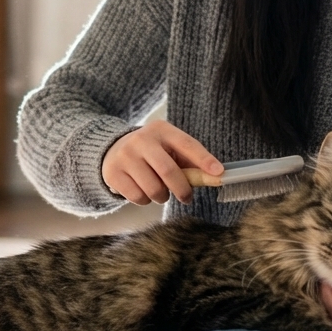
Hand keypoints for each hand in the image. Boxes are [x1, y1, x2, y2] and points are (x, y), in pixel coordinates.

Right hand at [102, 121, 223, 205]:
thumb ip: (190, 162)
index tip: (219, 173)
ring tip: (160, 191)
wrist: (113, 151)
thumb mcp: (169, 149)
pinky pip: (138, 197)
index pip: (186, 144)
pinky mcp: (113, 173)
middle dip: (182, 189)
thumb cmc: (152, 153)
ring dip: (162, 197)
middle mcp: (141, 140)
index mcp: (161, 130)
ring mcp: (125, 156)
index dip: (204, 159)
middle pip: (168, 171)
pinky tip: (143, 190)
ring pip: (153, 189)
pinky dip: (145, 200)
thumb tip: (216, 177)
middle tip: (187, 197)